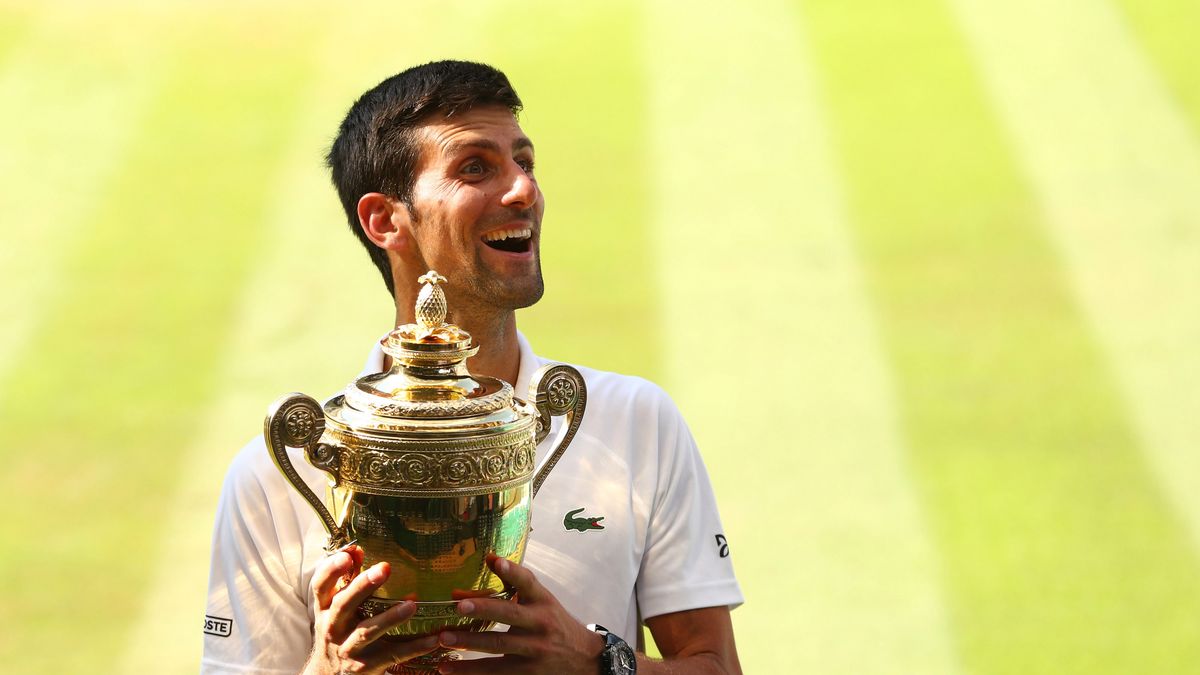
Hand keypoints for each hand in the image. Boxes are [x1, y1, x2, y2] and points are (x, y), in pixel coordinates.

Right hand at [302, 545, 438, 674]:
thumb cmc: (338, 632)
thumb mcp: (336, 609)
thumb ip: (347, 580)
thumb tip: (357, 549)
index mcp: (325, 609)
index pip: (321, 586)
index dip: (332, 569)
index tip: (348, 555)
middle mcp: (332, 628)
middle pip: (344, 604)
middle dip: (363, 586)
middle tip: (385, 568)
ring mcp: (348, 649)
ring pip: (367, 631)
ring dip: (390, 617)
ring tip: (412, 605)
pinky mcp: (366, 666)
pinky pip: (393, 655)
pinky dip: (414, 647)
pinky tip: (433, 639)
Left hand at [435, 557, 602, 673]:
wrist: (584, 660)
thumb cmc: (555, 624)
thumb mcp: (542, 602)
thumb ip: (516, 584)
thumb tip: (489, 558)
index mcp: (543, 602)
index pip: (528, 583)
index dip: (512, 572)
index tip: (495, 561)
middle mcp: (540, 624)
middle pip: (510, 615)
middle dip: (484, 610)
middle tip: (459, 606)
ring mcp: (534, 651)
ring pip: (498, 646)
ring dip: (469, 642)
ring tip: (444, 638)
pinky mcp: (527, 673)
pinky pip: (495, 672)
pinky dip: (470, 671)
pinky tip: (448, 668)